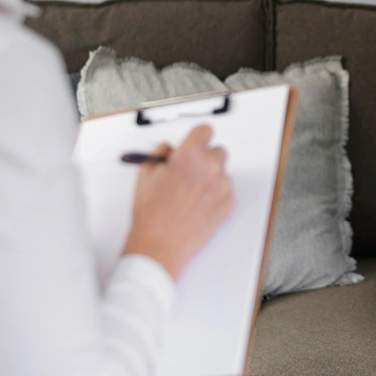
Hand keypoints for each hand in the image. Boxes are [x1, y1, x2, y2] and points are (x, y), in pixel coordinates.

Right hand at [123, 124, 234, 279]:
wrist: (160, 244)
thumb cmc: (151, 213)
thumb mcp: (146, 174)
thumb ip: (160, 154)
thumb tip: (170, 149)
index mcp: (190, 155)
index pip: (205, 130)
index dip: (197, 138)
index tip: (194, 144)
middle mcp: (211, 167)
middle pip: (217, 151)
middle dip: (204, 159)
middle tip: (189, 172)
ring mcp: (223, 186)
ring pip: (221, 173)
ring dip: (210, 178)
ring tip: (189, 195)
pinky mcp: (229, 204)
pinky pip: (225, 191)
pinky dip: (215, 196)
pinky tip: (196, 207)